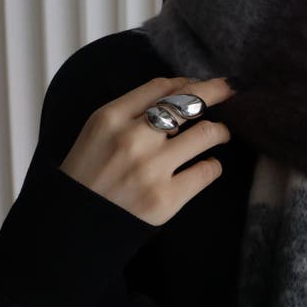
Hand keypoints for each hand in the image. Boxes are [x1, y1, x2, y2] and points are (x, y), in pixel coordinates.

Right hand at [59, 76, 233, 225]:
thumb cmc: (89, 175)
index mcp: (110, 117)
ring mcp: (152, 168)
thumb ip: (131, 113)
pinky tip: (208, 166)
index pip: (162, 88)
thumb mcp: (97, 132)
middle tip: (229, 93)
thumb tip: (180, 98)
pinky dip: (213, 166)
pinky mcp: (167, 197)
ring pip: (206, 134)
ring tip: (221, 134)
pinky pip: (207, 171)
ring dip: (220, 131)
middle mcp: (133, 138)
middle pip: (189, 103)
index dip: (188, 83)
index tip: (201, 86)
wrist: (76, 223)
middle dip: (216, 92)